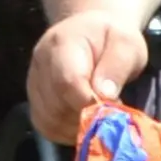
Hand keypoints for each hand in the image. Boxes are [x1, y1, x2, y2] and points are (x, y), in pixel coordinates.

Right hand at [28, 9, 149, 134]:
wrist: (91, 28)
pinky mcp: (35, 99)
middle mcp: (40, 64)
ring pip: (48, 120)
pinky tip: (84, 122)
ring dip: (76, 127)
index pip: (66, 82)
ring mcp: (34, 82)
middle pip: (55, 105)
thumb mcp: (127, 44)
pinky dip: (66, 131)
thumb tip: (105, 96)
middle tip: (109, 114)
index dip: (89, 103)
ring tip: (97, 117)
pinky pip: (45, 125)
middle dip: (86, 117)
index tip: (112, 109)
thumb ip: (117, 67)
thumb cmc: (112, 37)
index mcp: (62, 44)